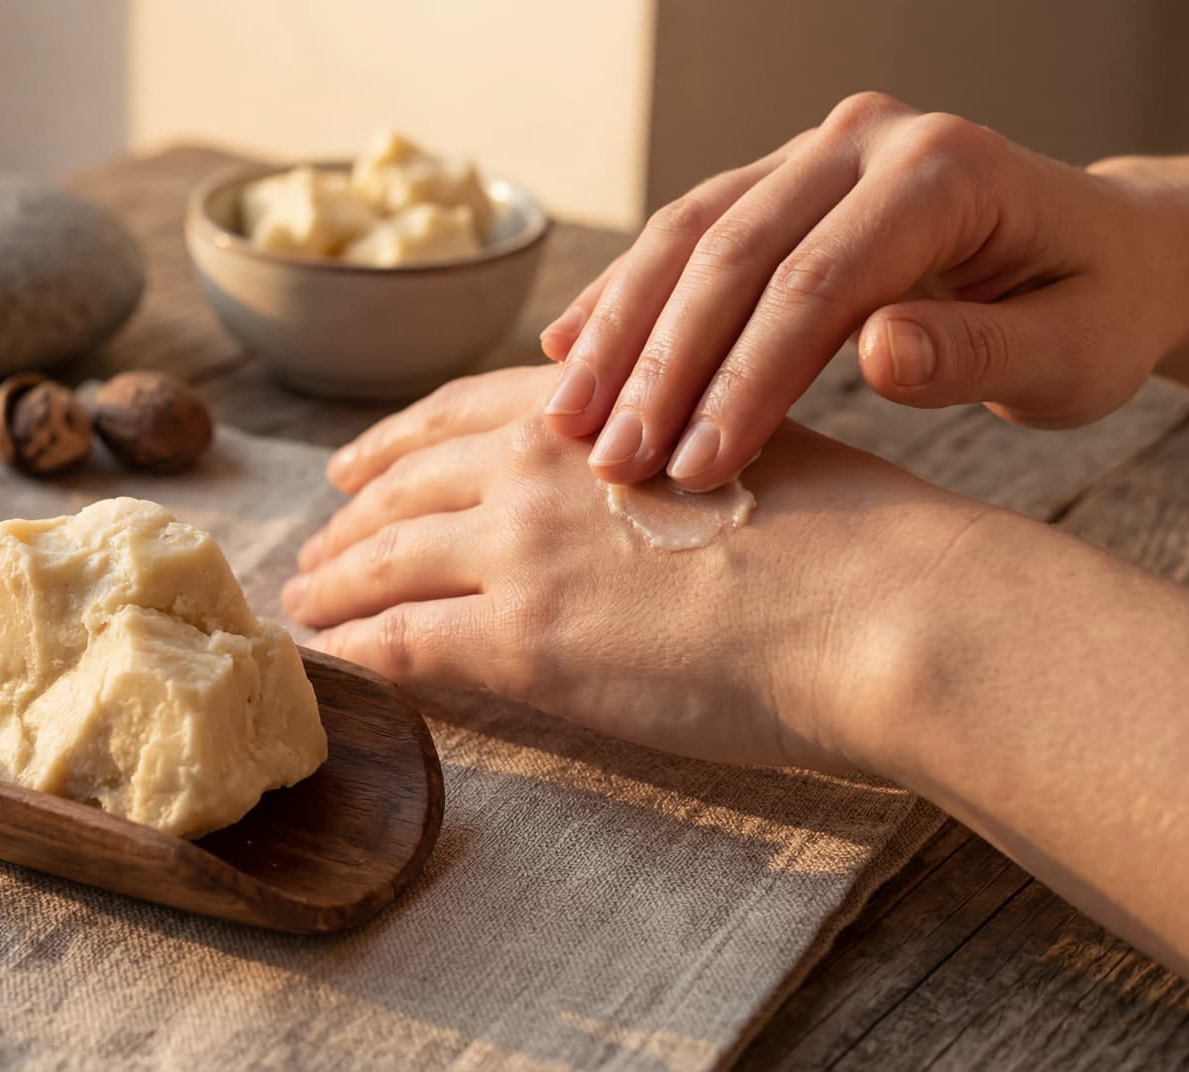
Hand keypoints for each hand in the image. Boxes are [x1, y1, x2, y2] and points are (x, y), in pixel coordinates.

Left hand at [289, 382, 990, 771]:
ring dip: (332, 584)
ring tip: (304, 605)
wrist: (884, 603)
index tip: (359, 465)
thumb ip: (656, 452)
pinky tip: (332, 661)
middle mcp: (537, 464)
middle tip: (315, 546)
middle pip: (404, 488)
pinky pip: (400, 642)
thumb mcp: (741, 447)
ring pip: (381, 563)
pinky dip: (355, 650)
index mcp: (595, 407)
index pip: (458, 414)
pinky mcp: (519, 639)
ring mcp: (520, 551)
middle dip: (349, 518)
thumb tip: (630, 489)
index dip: (395, 441)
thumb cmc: (854, 535)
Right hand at [536, 91, 1188, 491]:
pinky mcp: (776, 180)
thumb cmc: (1091, 312)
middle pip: (731, 252)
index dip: (746, 379)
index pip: (817, 281)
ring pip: (686, 236)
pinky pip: (682, 234)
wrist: (1098, 254)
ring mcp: (812, 153)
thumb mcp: (1072, 352)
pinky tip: (565, 354)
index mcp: (943, 172)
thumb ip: (980, 352)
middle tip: (608, 463)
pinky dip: (623, 298)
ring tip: (566, 421)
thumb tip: (879, 351)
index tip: (695, 468)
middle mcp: (864, 141)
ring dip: (618, 333)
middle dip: (659, 366)